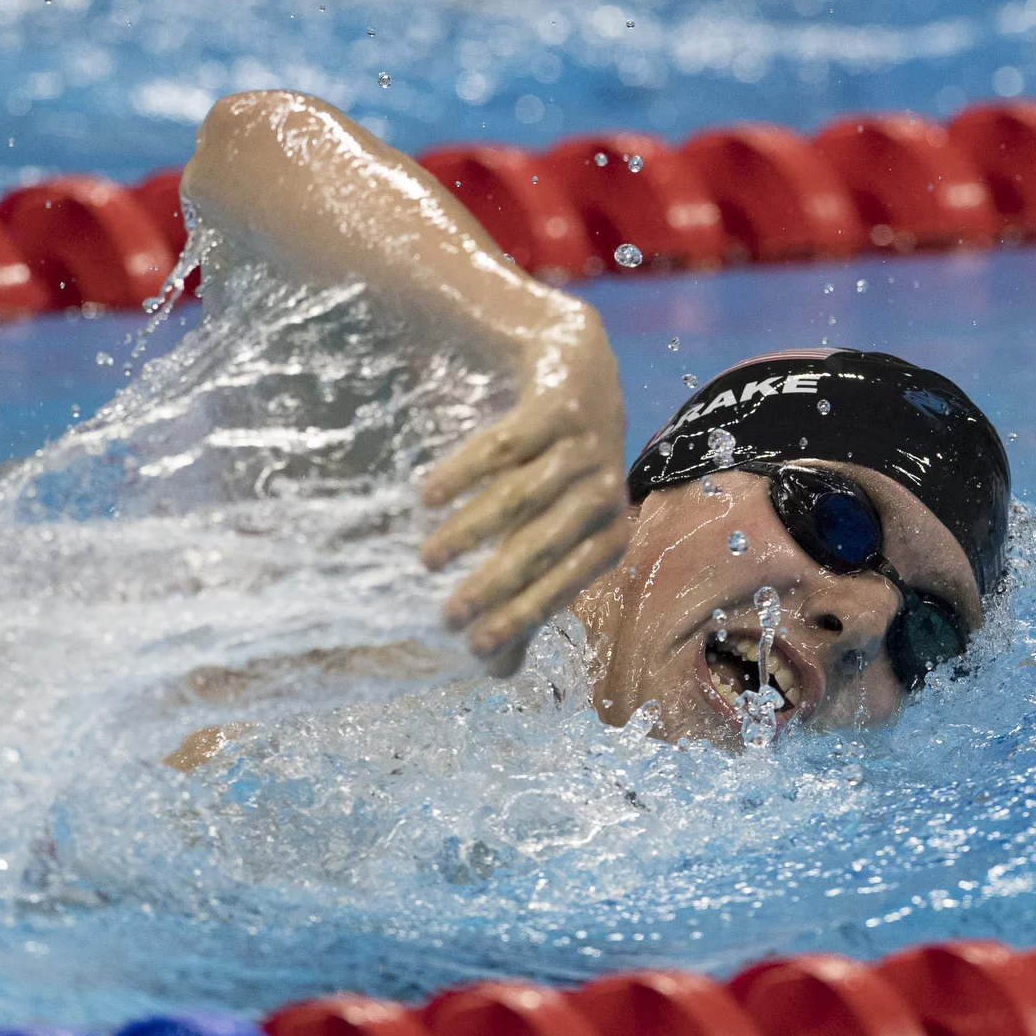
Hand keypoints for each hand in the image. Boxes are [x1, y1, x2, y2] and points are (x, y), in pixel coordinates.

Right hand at [419, 314, 630, 675]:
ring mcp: (585, 445)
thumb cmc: (557, 468)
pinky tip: (426, 496)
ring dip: (471, 533)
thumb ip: (527, 593)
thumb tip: (495, 672)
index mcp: (608, 534)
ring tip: (427, 560)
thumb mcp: (548, 529)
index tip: (472, 646)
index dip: (519, 617)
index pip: (563, 585)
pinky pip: (506, 446)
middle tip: (443, 617)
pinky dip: (464, 473)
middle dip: (494, 586)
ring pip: (521, 498)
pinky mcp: (560, 405)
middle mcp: (604, 490)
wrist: (575, 363)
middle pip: (542, 546)